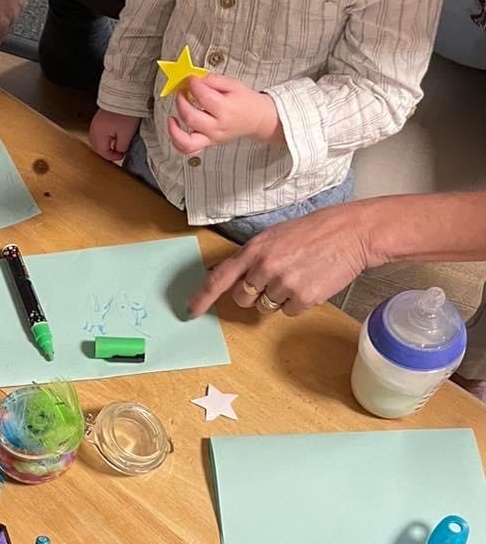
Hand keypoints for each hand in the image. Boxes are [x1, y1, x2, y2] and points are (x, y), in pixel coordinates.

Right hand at [89, 110, 138, 162]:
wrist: (124, 96)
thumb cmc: (126, 114)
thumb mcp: (126, 135)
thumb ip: (121, 147)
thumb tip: (119, 152)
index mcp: (99, 134)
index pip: (103, 153)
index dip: (113, 157)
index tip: (122, 155)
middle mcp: (94, 129)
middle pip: (97, 148)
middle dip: (107, 152)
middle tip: (118, 152)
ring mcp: (95, 123)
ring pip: (96, 141)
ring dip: (105, 145)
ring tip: (115, 144)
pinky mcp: (98, 119)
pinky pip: (98, 133)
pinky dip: (103, 138)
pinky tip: (112, 135)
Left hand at [168, 74, 281, 153]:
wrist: (257, 119)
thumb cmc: (245, 101)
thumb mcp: (233, 84)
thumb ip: (213, 81)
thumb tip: (195, 79)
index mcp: (226, 109)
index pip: (204, 97)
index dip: (193, 85)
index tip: (190, 79)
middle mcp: (218, 126)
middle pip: (191, 117)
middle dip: (181, 101)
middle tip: (181, 92)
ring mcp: (212, 138)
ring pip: (186, 141)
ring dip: (174, 128)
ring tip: (172, 116)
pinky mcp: (208, 143)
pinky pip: (189, 149)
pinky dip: (177, 141)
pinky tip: (175, 129)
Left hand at [188, 202, 372, 316]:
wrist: (353, 232)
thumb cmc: (315, 232)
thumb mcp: (275, 237)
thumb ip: (253, 257)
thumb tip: (232, 279)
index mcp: (254, 249)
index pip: (219, 278)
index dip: (202, 298)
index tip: (191, 311)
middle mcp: (264, 267)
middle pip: (242, 299)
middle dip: (253, 294)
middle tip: (275, 278)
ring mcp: (283, 283)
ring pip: (266, 307)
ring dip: (278, 297)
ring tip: (298, 275)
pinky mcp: (303, 298)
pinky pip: (288, 312)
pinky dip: (298, 302)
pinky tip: (310, 282)